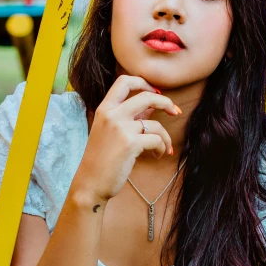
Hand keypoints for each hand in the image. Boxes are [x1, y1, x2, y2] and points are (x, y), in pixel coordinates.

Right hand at [74, 74, 181, 202]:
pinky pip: (156, 140)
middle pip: (146, 96)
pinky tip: (157, 155)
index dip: (143, 83)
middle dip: (166, 102)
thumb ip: (128, 117)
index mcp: (104, 109)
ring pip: (155, 124)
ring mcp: (121, 128)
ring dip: (165, 136)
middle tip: (175, 111)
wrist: (91, 183)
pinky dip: (162, 148)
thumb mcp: (110, 132)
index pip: (124, 81)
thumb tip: (151, 108)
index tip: (156, 92)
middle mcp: (112, 114)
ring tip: (163, 147)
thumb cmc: (101, 159)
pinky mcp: (130, 144)